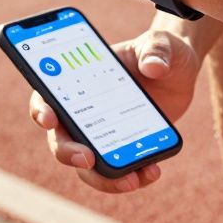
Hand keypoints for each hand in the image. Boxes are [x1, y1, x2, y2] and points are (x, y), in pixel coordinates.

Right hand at [29, 29, 199, 192]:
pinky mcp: (124, 148)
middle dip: (69, 154)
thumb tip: (154, 66)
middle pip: (62, 139)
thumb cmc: (161, 52)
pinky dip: (132, 177)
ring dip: (103, 179)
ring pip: (88, 166)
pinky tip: (151, 171)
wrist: (181, 73)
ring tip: (132, 179)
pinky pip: (118, 170)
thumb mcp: (161, 43)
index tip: (49, 119)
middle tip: (88, 159)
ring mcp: (103, 134)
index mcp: (80, 82)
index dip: (41, 109)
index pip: (47, 96)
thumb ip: (157, 49)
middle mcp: (84, 111)